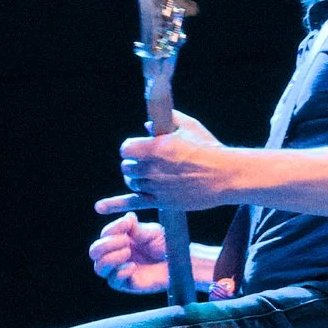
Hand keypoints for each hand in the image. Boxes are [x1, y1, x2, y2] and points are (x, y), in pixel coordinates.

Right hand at [87, 213, 169, 295]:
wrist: (180, 262)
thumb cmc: (167, 245)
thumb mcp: (151, 232)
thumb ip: (136, 228)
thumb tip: (127, 217)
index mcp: (120, 239)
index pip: (105, 234)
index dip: (112, 229)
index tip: (127, 225)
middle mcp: (116, 255)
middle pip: (94, 251)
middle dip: (106, 245)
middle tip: (125, 241)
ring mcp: (120, 270)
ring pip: (99, 267)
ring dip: (110, 258)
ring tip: (128, 253)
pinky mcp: (127, 284)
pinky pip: (113, 281)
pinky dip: (120, 272)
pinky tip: (133, 266)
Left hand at [103, 114, 233, 213]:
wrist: (226, 176)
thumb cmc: (209, 149)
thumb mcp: (190, 127)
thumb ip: (167, 121)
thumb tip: (147, 125)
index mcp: (157, 148)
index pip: (127, 148)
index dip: (131, 148)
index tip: (139, 148)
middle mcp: (153, 168)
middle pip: (127, 167)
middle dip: (134, 164)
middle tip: (148, 163)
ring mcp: (156, 186)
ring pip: (131, 183)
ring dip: (137, 179)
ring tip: (151, 176)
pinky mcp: (161, 201)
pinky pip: (133, 202)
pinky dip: (115, 204)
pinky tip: (100, 207)